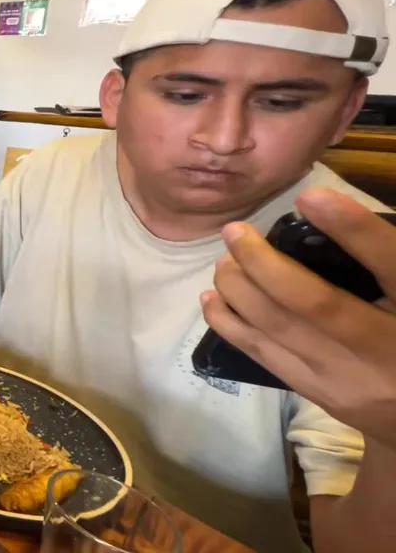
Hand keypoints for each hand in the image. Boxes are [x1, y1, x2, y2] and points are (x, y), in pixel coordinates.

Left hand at [201, 186, 395, 450]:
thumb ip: (383, 260)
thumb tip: (335, 214)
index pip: (390, 264)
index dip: (353, 229)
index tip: (310, 196)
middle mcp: (383, 348)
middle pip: (315, 303)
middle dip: (265, 263)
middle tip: (235, 232)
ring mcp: (346, 378)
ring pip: (279, 330)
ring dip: (239, 289)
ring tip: (223, 261)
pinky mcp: (318, 394)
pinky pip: (264, 355)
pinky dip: (230, 324)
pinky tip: (212, 299)